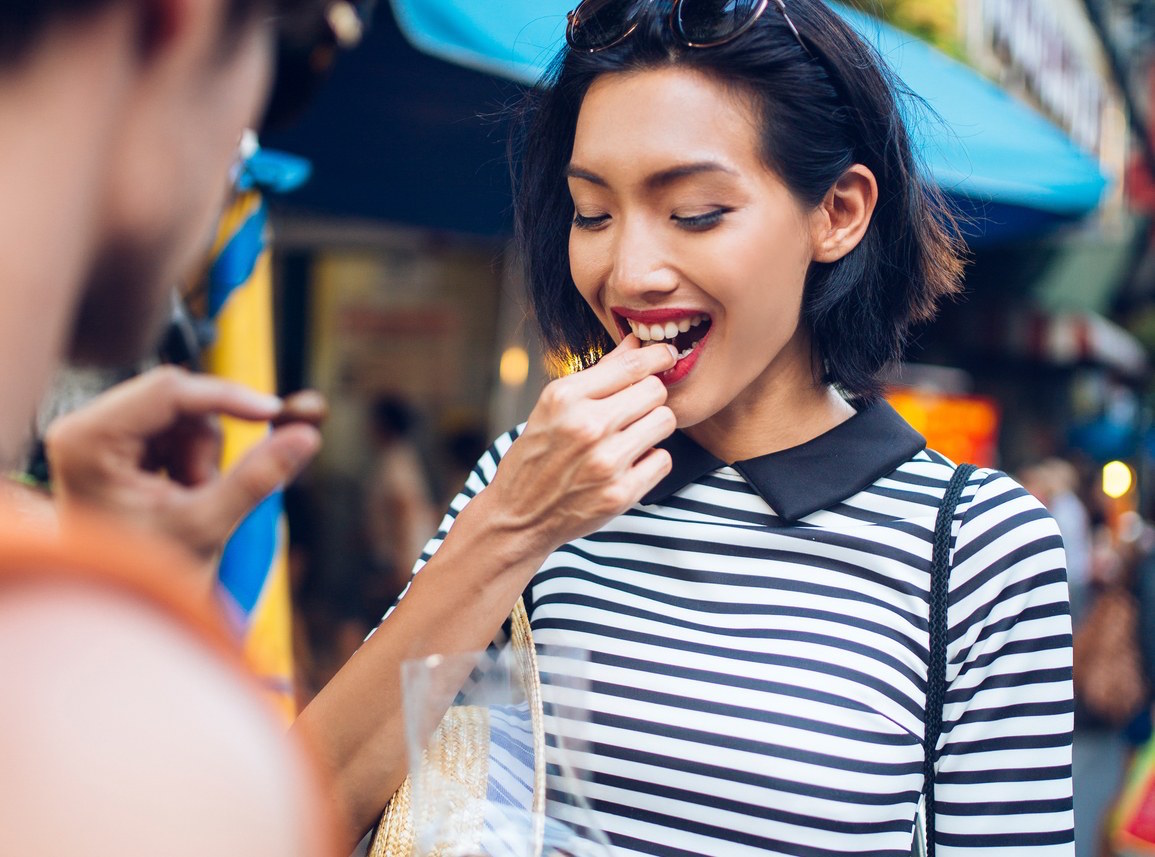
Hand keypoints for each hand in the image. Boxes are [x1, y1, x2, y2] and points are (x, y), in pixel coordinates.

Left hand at [44, 366, 321, 576]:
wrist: (117, 603)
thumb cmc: (149, 572)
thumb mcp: (208, 523)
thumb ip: (259, 476)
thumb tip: (309, 436)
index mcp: (88, 441)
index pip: (168, 392)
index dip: (226, 396)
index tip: (272, 411)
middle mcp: (85, 426)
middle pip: (174, 396)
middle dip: (206, 442)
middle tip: (208, 486)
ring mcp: (99, 431)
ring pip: (181, 411)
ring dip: (201, 453)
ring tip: (190, 498)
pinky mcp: (117, 439)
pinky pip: (176, 426)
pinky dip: (192, 457)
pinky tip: (179, 491)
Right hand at [482, 335, 676, 553]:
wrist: (518, 515)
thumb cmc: (537, 455)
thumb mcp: (554, 407)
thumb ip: (599, 374)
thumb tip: (636, 343)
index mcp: (565, 397)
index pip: (631, 364)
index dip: (656, 356)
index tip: (665, 355)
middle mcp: (586, 426)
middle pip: (655, 391)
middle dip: (649, 396)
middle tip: (634, 410)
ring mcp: (606, 461)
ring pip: (665, 421)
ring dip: (653, 427)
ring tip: (631, 437)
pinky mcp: (621, 493)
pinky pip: (663, 459)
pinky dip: (650, 460)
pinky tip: (628, 464)